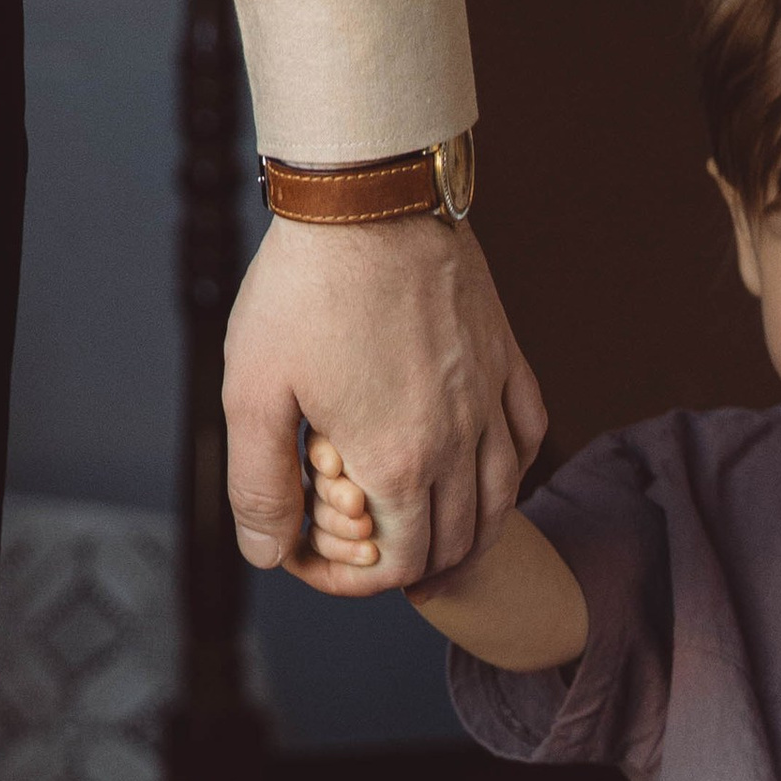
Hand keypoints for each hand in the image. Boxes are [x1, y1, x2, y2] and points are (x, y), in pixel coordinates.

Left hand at [223, 214, 544, 595]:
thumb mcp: (253, 392)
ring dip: (464, 534)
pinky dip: (508, 474)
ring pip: (501, 501)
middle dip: (405, 564)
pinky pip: (527, 437)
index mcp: (398, 459)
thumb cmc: (303, 289)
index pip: (399, 563)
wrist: (368, 199)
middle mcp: (460, 439)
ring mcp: (491, 398)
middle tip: (358, 548)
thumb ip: (259, 485)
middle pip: (453, 541)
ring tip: (425, 535)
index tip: (313, 559)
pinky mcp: (506, 358)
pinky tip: (481, 473)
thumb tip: (269, 554)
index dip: (353, 581)